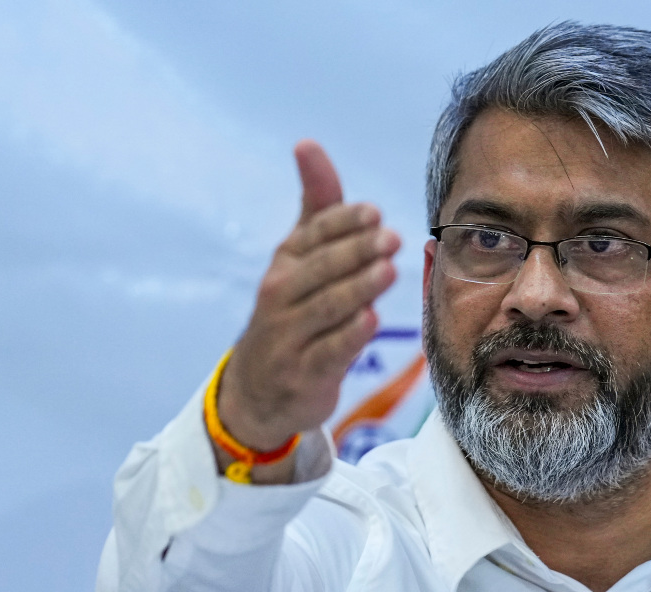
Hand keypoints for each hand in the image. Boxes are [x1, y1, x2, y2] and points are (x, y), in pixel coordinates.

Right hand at [215, 140, 400, 474]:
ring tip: (388, 271)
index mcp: (286, 262)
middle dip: (356, 252)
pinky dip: (348, 338)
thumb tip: (308, 144)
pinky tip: (370, 321)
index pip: (313, 235)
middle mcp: (282, 295)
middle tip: (391, 238)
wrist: (260, 388)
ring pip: (326, 308)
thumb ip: (317, 207)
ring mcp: (290, 336)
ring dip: (357, 289)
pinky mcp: (303, 373)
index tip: (372, 211)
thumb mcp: (300, 258)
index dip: (342, 223)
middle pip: (321, 269)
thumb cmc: (291, 310)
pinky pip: (327, 352)